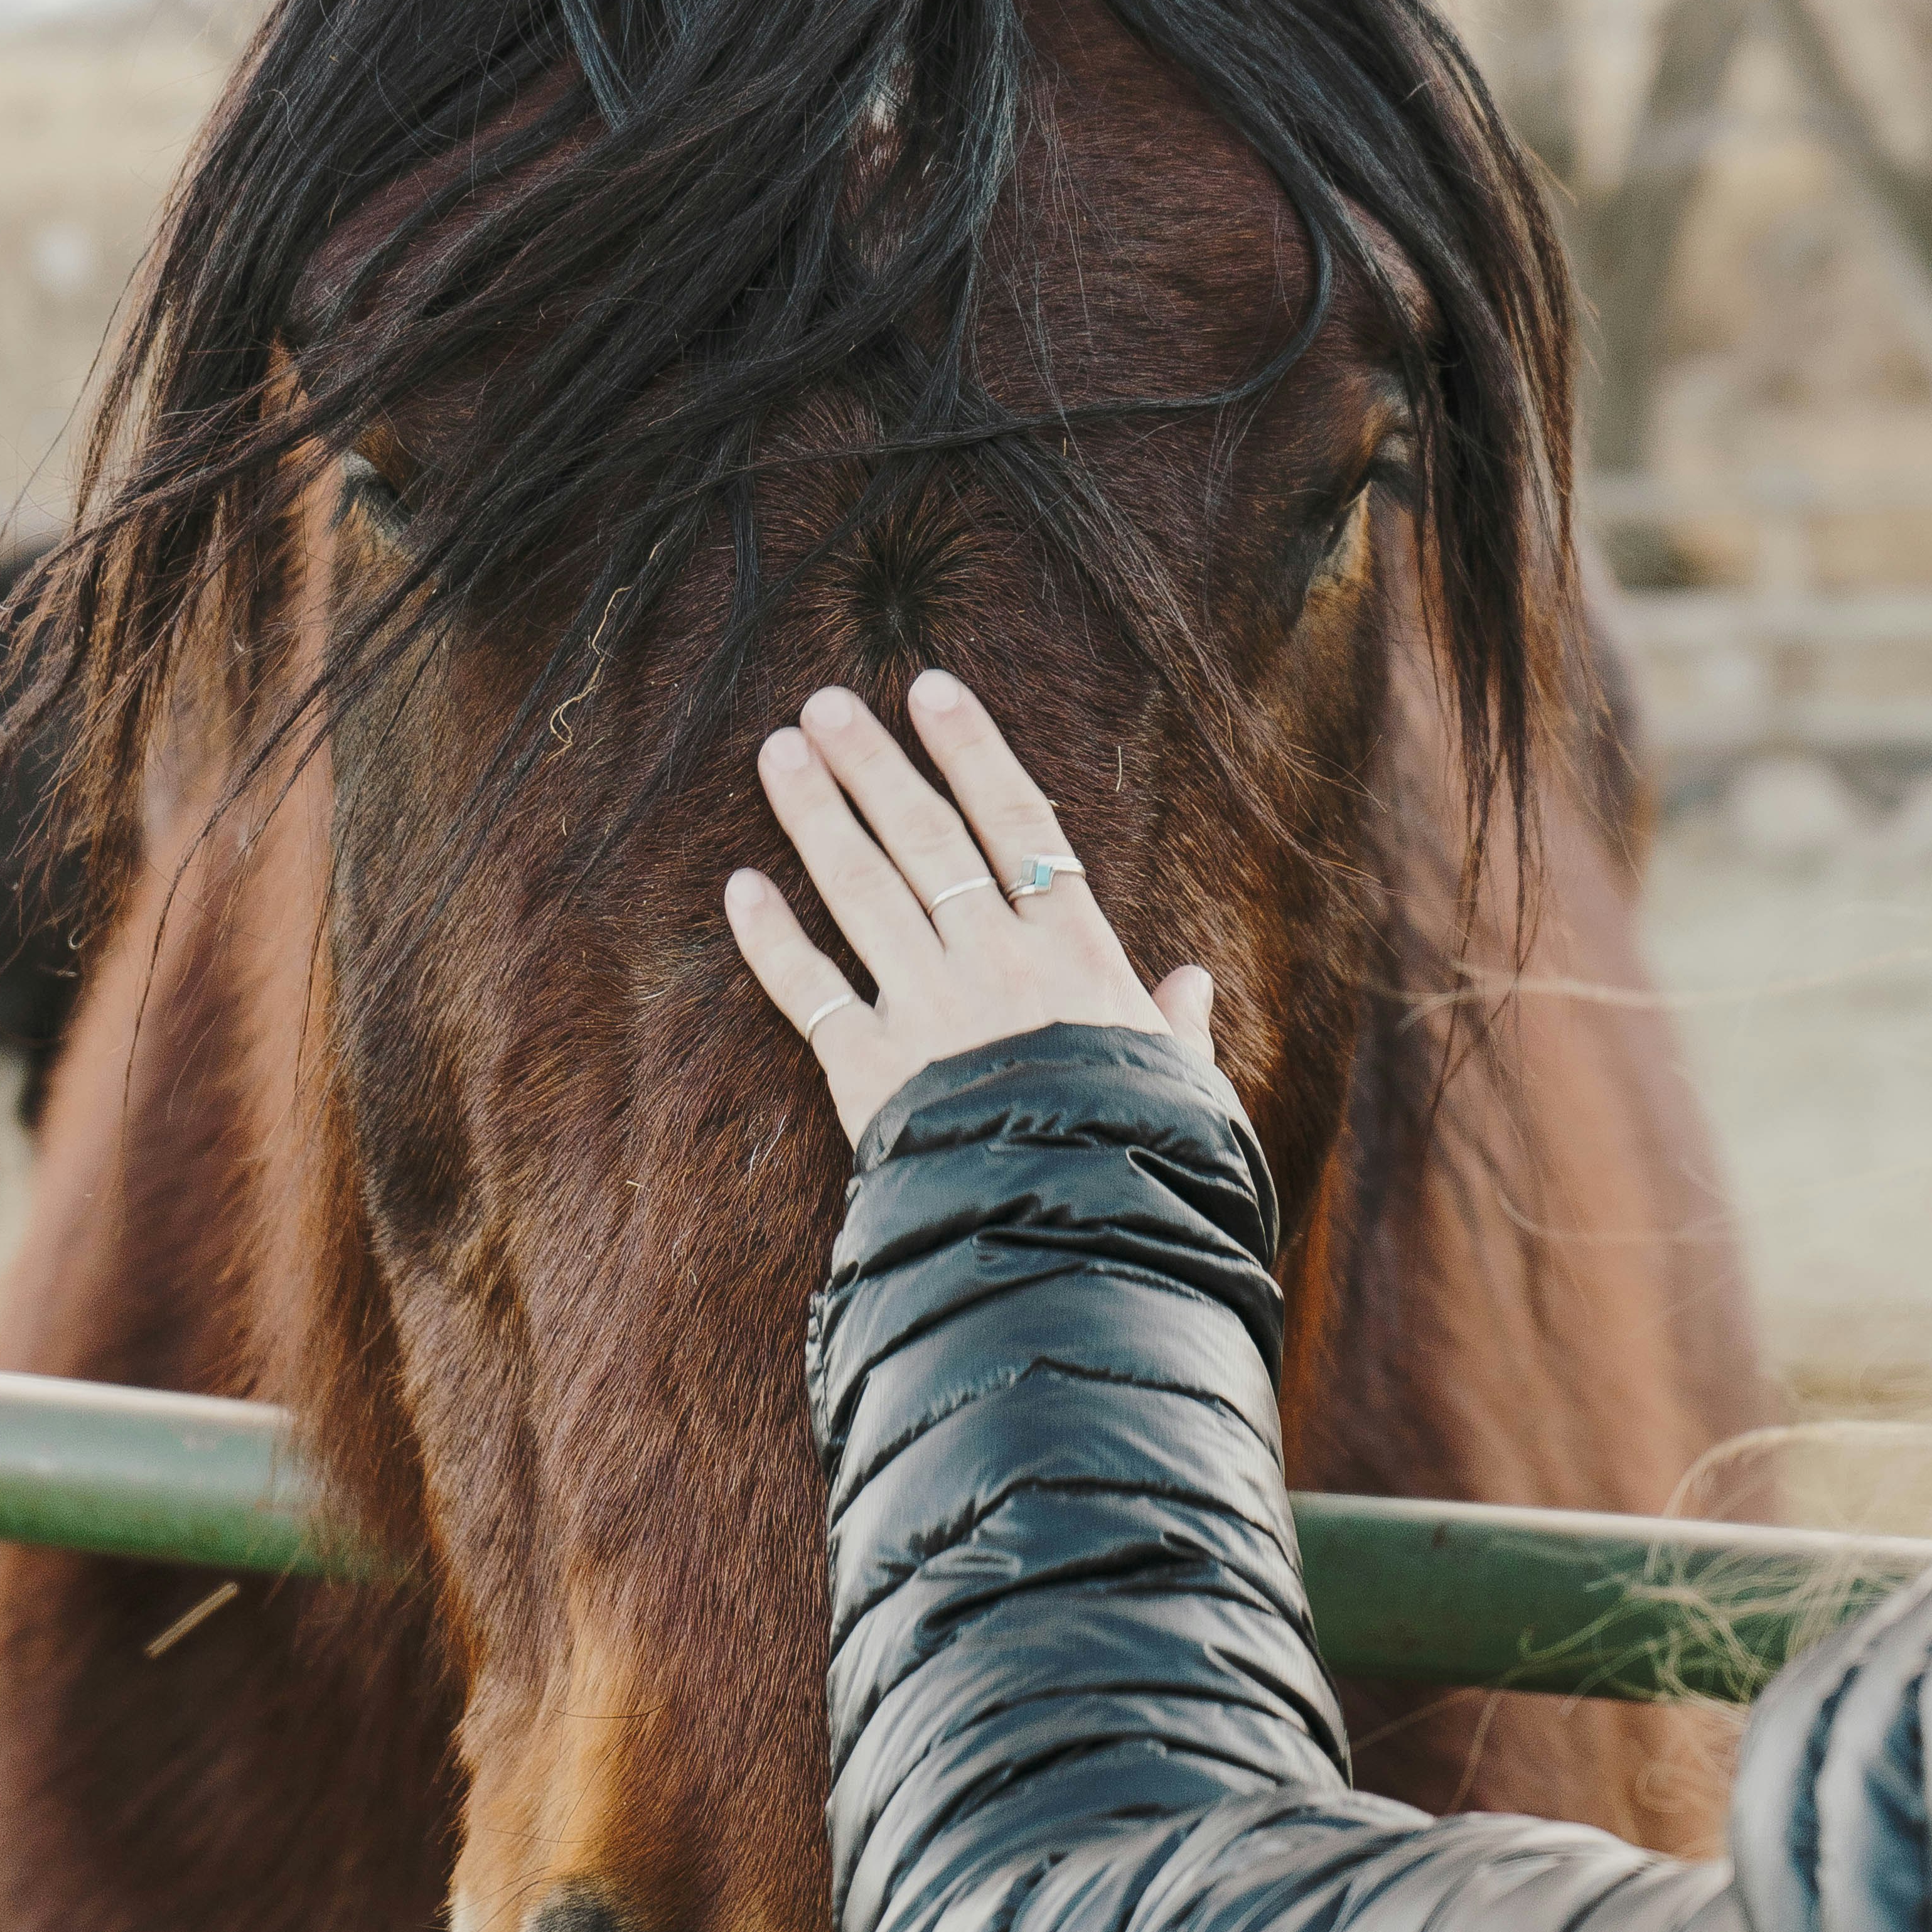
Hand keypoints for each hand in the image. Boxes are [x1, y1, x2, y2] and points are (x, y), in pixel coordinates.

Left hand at [723, 668, 1216, 1144]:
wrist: (1080, 1242)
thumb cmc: (1142, 1162)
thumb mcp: (1176, 1084)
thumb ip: (1173, 1025)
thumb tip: (1191, 982)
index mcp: (1077, 955)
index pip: (1020, 823)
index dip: (974, 751)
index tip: (931, 689)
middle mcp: (998, 964)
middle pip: (927, 839)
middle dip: (874, 764)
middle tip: (826, 703)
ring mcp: (931, 1011)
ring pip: (864, 892)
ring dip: (816, 817)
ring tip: (779, 751)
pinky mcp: (874, 1071)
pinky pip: (811, 992)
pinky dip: (771, 940)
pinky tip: (740, 887)